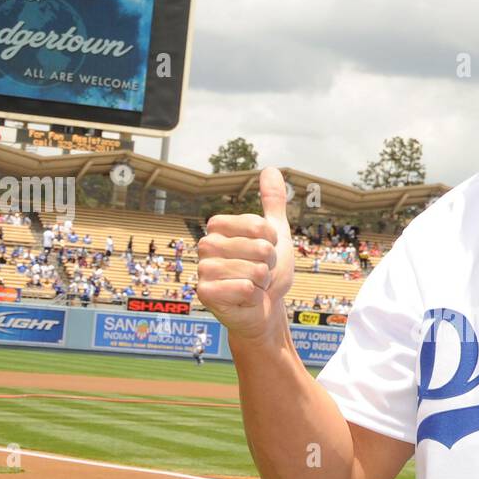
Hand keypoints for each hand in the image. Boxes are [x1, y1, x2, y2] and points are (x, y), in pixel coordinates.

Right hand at [196, 167, 295, 342]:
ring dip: (263, 282)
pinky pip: (246, 289)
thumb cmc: (267, 273)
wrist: (264, 309)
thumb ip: (273, 203)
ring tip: (253, 287)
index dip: (272, 241)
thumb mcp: (276, 234)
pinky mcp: (205, 294)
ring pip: (254, 270)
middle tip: (260, 274)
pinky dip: (254, 297)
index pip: (259, 225)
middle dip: (270, 265)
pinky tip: (245, 300)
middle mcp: (206, 246)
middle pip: (260, 248)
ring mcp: (203, 270)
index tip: (266, 251)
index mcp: (218, 228)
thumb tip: (272, 169)